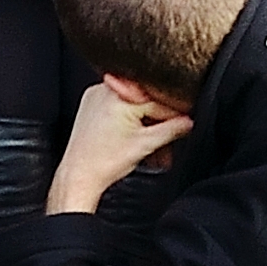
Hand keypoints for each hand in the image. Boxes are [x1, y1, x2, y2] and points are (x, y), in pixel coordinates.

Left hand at [46, 80, 189, 215]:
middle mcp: (107, 90)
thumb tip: (188, 122)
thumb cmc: (104, 163)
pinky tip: (134, 135)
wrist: (78, 175)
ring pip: (132, 104)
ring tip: (150, 143)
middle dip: (158, 122)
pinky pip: (118, 105)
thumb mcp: (145, 145)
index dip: (175, 115)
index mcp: (121, 95)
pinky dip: (129, 118)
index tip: (185, 123)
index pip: (159, 101)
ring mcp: (96, 95)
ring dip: (145, 122)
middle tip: (168, 139)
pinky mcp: (90, 103)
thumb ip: (172, 129)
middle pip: (145, 102)